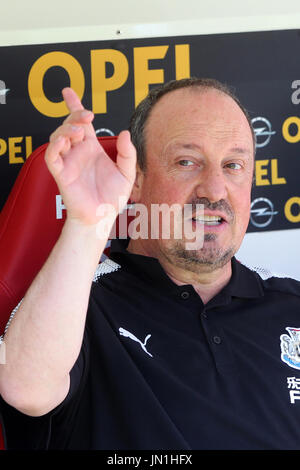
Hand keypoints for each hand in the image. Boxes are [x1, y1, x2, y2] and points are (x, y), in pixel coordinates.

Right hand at [45, 88, 136, 225]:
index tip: (68, 92)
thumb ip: (128, 153)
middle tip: (87, 115)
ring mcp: (69, 162)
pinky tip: (65, 141)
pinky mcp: (62, 174)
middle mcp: (79, 153)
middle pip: (70, 124)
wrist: (103, 218)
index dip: (75, 106)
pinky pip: (52, 156)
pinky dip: (55, 145)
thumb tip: (125, 133)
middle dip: (75, 114)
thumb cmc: (112, 198)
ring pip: (58, 136)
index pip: (82, 123)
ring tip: (78, 132)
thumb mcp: (128, 174)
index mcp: (92, 150)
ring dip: (66, 128)